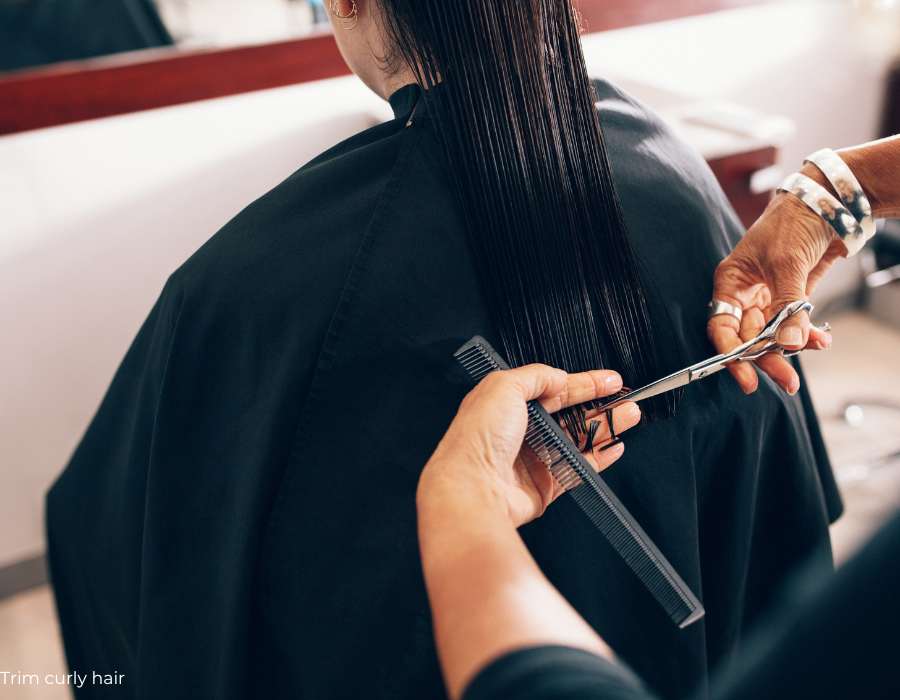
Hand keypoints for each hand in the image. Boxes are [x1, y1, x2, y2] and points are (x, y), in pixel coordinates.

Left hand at [418, 364, 640, 527]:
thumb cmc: (478, 437)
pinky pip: (579, 469)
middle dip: (600, 405)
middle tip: (627, 399)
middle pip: (569, 414)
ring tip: (630, 416)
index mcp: (508, 404)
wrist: (472, 488)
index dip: (583, 383)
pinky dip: (599, 458)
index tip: (610, 380)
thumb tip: (559, 376)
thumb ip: (535, 376)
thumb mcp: (504, 387)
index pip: (553, 389)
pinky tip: (615, 446)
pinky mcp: (544, 485)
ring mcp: (534, 459)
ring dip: (605, 428)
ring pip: (578, 440)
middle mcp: (521, 431)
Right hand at [709, 183, 839, 394]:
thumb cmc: (792, 222)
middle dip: (767, 359)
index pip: (722, 326)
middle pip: (749, 337)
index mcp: (731, 282)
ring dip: (791, 348)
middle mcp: (746, 294)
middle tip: (785, 380)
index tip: (746, 376)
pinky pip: (795, 325)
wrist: (827, 203)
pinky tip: (820, 340)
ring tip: (810, 356)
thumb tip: (789, 344)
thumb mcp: (786, 264)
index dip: (731, 353)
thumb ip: (788, 307)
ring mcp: (770, 298)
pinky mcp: (793, 298)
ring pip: (773, 335)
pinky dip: (807, 334)